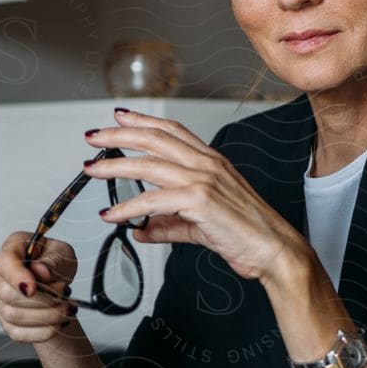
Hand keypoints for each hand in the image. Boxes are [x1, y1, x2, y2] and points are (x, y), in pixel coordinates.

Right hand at [0, 230, 80, 343]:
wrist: (57, 282)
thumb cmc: (55, 262)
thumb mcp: (62, 253)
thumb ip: (52, 261)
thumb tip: (41, 271)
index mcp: (12, 249)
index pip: (5, 262)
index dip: (16, 276)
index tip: (33, 288)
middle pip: (8, 294)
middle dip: (42, 299)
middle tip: (65, 293)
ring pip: (14, 316)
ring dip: (46, 316)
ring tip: (67, 308)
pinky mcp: (6, 321)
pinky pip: (18, 333)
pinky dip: (42, 332)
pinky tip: (58, 323)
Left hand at [82, 108, 304, 282]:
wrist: (275, 250)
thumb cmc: (247, 235)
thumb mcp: (199, 224)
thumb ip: (168, 224)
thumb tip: (140, 229)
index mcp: (212, 161)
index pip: (172, 130)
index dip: (144, 120)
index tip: (120, 117)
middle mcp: (207, 164)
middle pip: (155, 138)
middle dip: (119, 134)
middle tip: (93, 137)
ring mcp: (204, 179)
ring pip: (149, 163)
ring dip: (114, 165)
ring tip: (91, 169)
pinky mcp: (200, 201)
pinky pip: (153, 200)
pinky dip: (127, 208)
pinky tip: (112, 215)